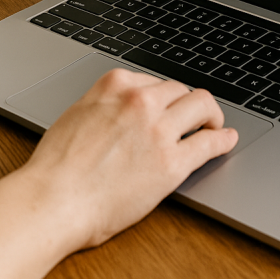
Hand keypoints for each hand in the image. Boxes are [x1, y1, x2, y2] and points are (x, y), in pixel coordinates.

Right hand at [20, 68, 238, 249]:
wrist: (53, 199)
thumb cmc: (56, 167)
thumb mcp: (76, 115)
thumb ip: (103, 106)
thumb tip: (118, 111)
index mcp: (114, 86)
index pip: (153, 81)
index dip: (163, 96)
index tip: (168, 105)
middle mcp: (139, 102)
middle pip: (181, 89)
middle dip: (188, 103)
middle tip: (194, 116)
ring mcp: (158, 131)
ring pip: (202, 106)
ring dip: (211, 115)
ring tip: (214, 126)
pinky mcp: (172, 163)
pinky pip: (210, 143)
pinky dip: (223, 140)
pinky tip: (226, 140)